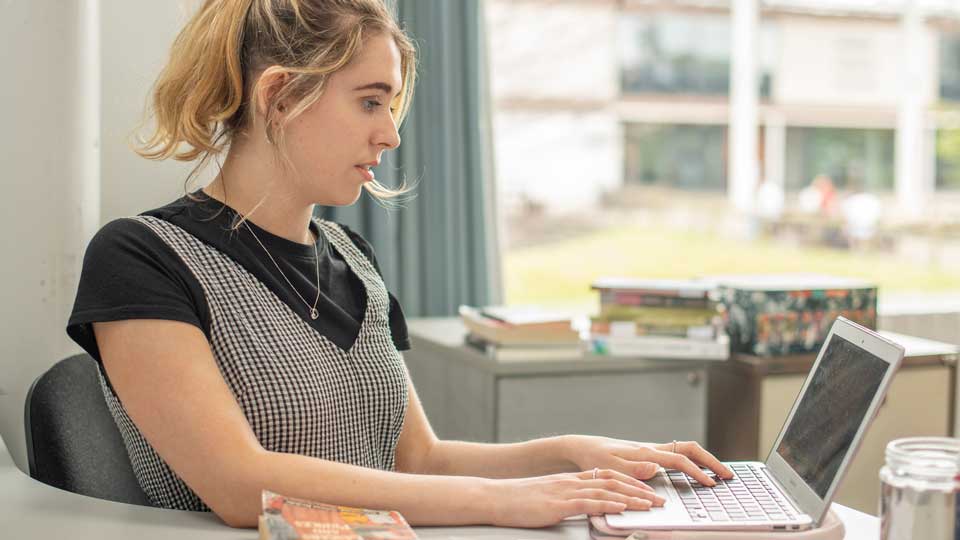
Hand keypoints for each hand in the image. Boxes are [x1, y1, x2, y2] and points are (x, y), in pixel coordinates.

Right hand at [487, 468, 665, 527]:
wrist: (495, 497)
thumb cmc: (518, 500)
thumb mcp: (547, 495)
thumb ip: (567, 498)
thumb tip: (584, 506)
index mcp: (570, 479)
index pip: (608, 477)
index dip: (630, 482)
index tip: (647, 490)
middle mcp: (571, 482)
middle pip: (613, 481)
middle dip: (639, 490)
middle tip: (658, 499)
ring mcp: (565, 492)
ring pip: (606, 491)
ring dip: (631, 498)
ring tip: (650, 504)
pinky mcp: (558, 504)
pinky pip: (588, 503)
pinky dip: (608, 504)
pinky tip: (621, 507)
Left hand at [564, 435, 733, 486]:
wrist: (583, 447)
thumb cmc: (594, 457)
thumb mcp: (610, 465)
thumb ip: (634, 468)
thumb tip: (656, 467)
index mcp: (646, 451)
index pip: (679, 460)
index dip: (697, 472)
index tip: (711, 483)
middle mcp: (652, 448)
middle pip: (690, 449)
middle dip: (711, 461)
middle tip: (729, 475)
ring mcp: (652, 450)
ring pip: (685, 450)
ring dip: (704, 460)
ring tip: (720, 473)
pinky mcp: (648, 454)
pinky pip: (677, 455)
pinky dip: (692, 461)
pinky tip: (697, 470)